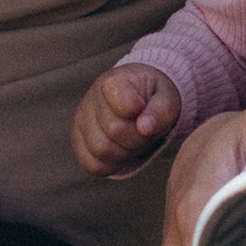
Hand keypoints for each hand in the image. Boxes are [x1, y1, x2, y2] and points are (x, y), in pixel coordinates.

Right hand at [74, 60, 182, 178]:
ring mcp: (81, 120)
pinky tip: (122, 150)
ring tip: (134, 139)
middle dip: (138, 137)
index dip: (144, 116)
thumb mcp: (166, 98)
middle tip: (146, 130)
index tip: (148, 111)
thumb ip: (161, 110)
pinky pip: (93, 165)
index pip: (126, 106)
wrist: (138, 99)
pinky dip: (113, 164)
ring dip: (126, 152)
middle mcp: (91, 98)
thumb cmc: (153, 97)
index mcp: (113, 80)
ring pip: (101, 151)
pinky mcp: (78, 141)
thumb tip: (145, 127)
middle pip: (115, 131)